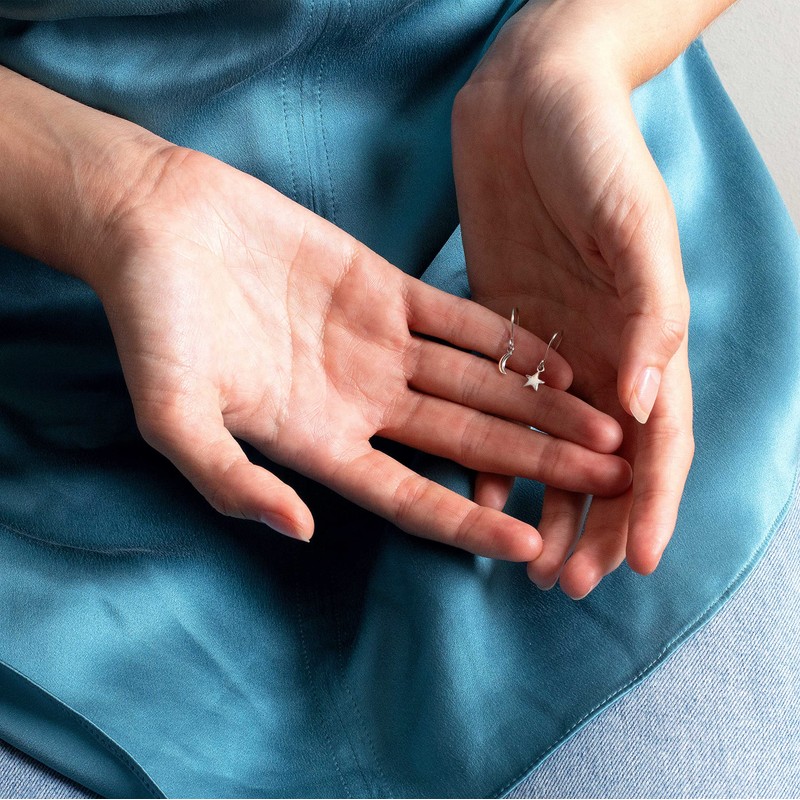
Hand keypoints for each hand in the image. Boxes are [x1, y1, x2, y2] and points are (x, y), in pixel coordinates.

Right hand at [93, 145, 630, 558]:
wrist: (155, 225)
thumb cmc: (153, 324)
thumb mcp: (172, 416)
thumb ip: (231, 480)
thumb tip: (299, 532)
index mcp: (317, 441)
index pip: (409, 496)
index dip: (467, 521)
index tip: (528, 542)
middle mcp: (359, 400)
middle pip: (464, 442)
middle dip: (535, 465)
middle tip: (606, 484)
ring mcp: (377, 343)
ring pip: (475, 382)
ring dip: (538, 405)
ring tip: (605, 429)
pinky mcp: (381, 285)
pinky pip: (458, 318)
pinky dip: (506, 338)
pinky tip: (559, 358)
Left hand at [451, 1, 693, 592]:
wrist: (532, 97)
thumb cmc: (596, 148)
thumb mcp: (634, 221)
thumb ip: (649, 308)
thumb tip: (647, 401)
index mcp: (645, 335)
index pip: (657, 439)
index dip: (651, 503)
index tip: (634, 563)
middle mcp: (598, 351)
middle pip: (600, 458)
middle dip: (590, 522)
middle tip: (566, 583)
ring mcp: (545, 343)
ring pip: (545, 444)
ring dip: (539, 502)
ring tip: (527, 561)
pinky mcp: (493, 326)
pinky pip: (489, 404)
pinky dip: (485, 451)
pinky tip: (473, 493)